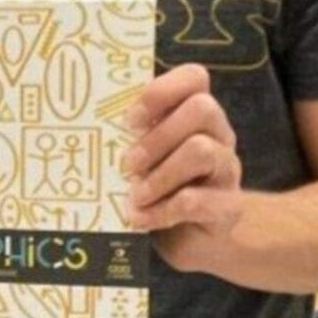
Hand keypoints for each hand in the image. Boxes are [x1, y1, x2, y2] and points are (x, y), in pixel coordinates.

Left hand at [124, 64, 243, 245]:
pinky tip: (141, 218)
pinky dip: (162, 211)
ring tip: (135, 195)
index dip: (161, 91)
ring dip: (160, 175)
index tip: (129, 120)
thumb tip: (88, 129)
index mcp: (194, 113)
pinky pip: (198, 201)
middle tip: (127, 164)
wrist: (190, 240)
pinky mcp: (229, 206)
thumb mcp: (142, 157)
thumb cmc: (157, 187)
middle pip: (202, 109)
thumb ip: (129, 138)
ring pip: (202, 151)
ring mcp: (227, 169)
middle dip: (158, 136)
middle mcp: (217, 134)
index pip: (194, 77)